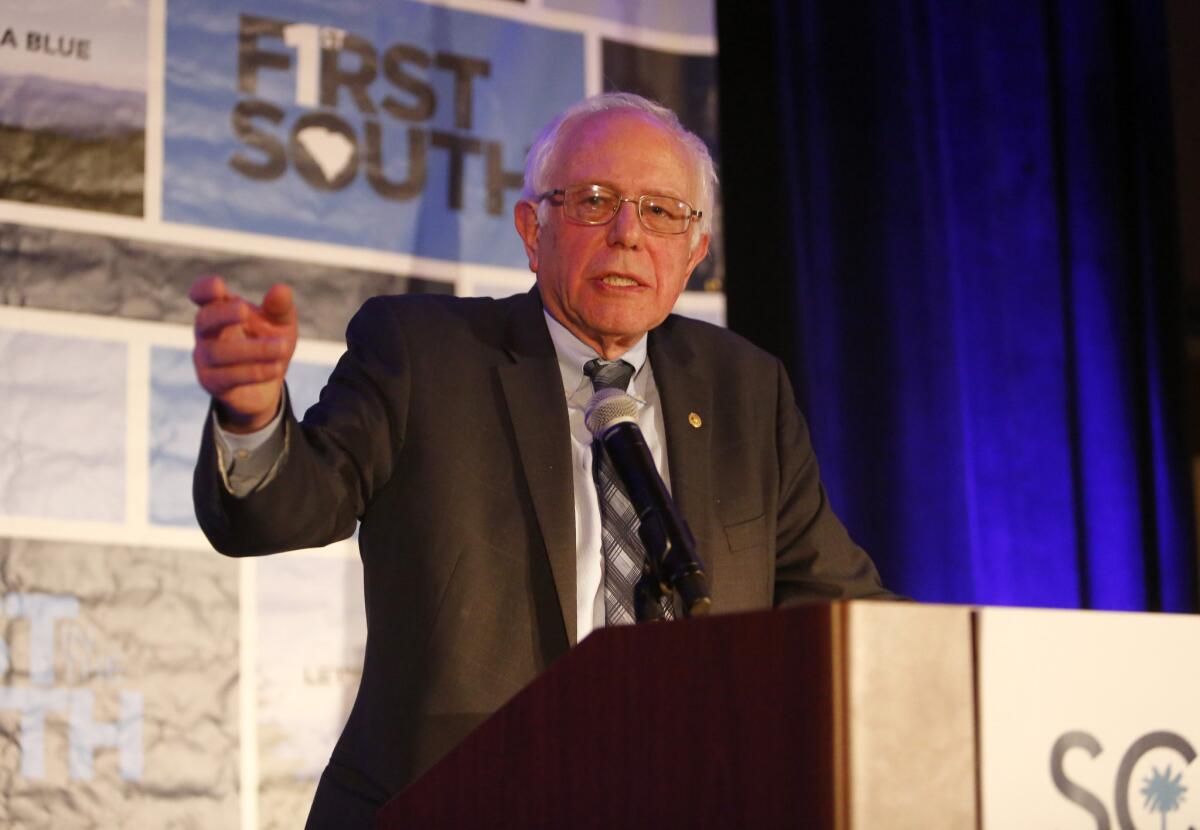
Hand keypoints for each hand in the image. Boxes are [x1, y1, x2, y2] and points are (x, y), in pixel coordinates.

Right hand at [189, 275, 297, 432]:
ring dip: (252, 349)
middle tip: (244, 310)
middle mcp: (207, 331)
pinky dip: (254, 371)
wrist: (265, 386)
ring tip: (282, 347)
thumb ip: (280, 308)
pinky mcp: (211, 381)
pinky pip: (228, 376)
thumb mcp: (280, 324)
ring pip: (218, 351)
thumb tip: (282, 289)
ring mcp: (205, 357)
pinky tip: (276, 368)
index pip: (202, 295)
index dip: (204, 289)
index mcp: (219, 309)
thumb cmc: (268, 342)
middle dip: (223, 314)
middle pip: (204, 319)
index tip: (217, 285)